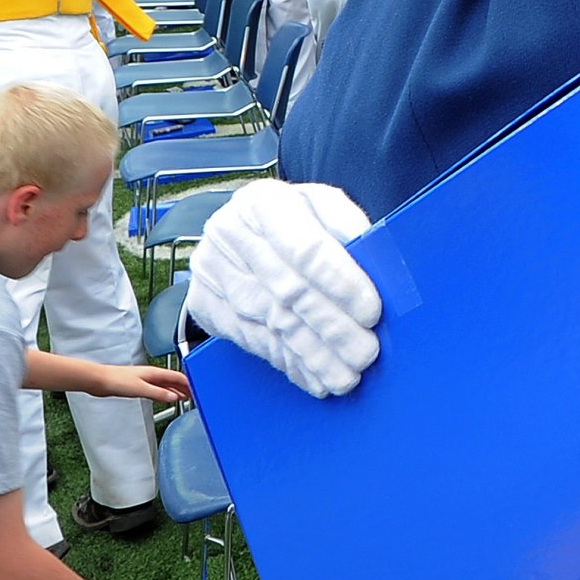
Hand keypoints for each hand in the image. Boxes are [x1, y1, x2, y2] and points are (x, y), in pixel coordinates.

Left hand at [88, 362, 191, 404]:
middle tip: (195, 395)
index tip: (198, 390)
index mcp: (155, 373)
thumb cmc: (116, 380)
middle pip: (174, 380)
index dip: (189, 383)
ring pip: (166, 384)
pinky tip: (165, 397)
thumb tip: (173, 397)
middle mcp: (152, 375)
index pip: (178, 376)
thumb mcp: (141, 389)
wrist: (100, 380)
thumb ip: (158, 393)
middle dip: (186, 387)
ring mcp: (145, 379)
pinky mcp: (139, 385)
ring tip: (184, 397)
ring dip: (176, 390)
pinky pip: (158, 389)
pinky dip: (165, 393)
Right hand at [187, 180, 382, 396]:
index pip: (306, 248)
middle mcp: (229, 233)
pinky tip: (316, 378)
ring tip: (347, 376)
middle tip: (365, 354)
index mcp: (263, 202)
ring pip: (271, 321)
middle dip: (332, 328)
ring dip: (313, 355)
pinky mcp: (204, 304)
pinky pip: (252, 341)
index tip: (371, 313)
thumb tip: (374, 263)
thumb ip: (347, 229)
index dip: (340, 284)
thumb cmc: (298, 221)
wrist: (243, 233)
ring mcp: (211, 271)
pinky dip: (290, 363)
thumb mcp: (324, 208)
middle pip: (288, 290)